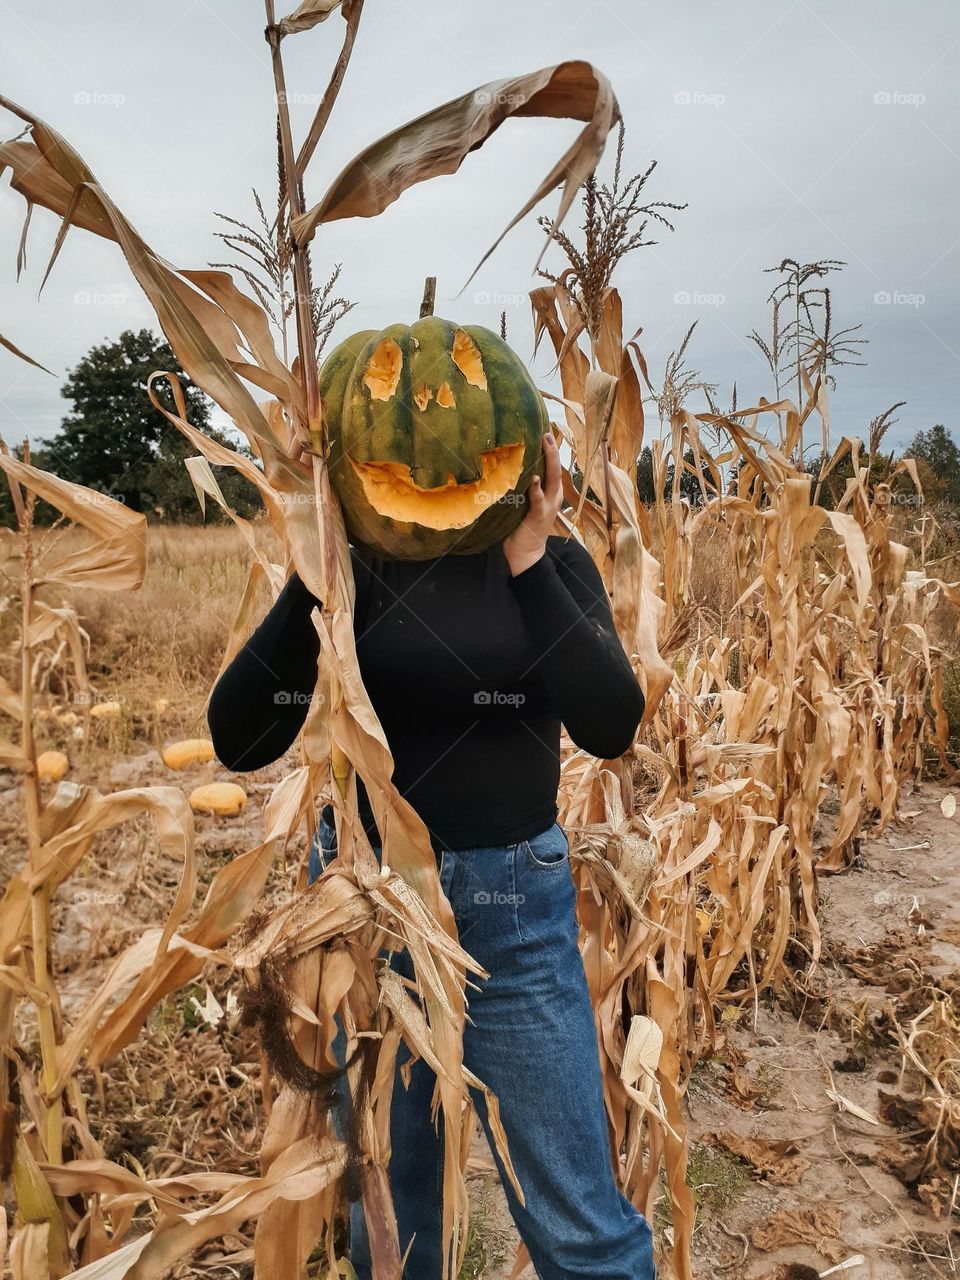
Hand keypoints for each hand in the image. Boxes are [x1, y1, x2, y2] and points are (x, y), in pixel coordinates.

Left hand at [503, 431, 561, 575]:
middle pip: (555, 469)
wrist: (525, 554)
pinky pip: (539, 501)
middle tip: (546, 432)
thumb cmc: (520, 527)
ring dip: (549, 461)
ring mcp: (548, 507)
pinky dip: (537, 490)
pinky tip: (533, 479)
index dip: (550, 450)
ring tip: (546, 444)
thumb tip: (503, 467)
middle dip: (552, 450)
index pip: (552, 468)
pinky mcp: (538, 517)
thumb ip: (519, 487)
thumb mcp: (522, 503)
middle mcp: (552, 497)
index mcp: (550, 493)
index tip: (544, 431)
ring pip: (552, 480)